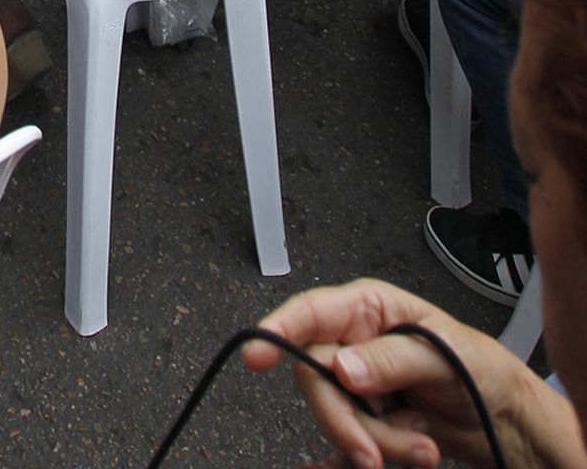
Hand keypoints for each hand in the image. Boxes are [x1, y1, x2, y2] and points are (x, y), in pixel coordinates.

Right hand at [243, 278, 566, 468]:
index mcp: (369, 309)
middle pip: (317, 379)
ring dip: (377, 445)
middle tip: (374, 452)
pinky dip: (352, 458)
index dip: (279, 329)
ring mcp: (359, 386)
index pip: (312, 313)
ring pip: (337, 418)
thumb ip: (391, 358)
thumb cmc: (480, 369)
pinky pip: (344, 443)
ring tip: (422, 450)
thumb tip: (343, 368)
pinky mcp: (367, 422)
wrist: (504, 422)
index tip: (257, 354)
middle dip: (345, 422)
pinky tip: (356, 467)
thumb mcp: (443, 355)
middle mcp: (355, 344)